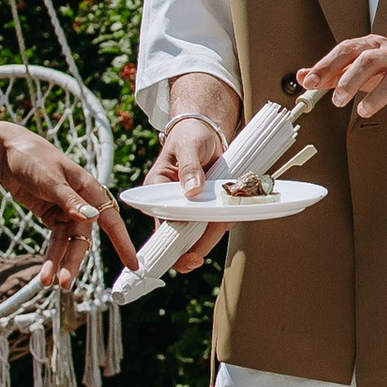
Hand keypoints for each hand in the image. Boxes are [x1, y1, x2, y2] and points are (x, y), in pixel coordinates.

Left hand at [0, 126, 136, 278]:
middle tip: (65, 282)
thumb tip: (92, 217)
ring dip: (58, 262)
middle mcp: (81, 203)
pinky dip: (50, 255)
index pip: (111, 220)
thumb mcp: (50, 179)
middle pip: (83, 238)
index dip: (123, 243)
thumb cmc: (32, 157)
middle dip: (74, 261)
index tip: (133, 265)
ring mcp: (66, 211)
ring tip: (48, 282)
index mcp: (89, 190)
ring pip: (67, 243)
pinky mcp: (51, 215)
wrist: (6, 151)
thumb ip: (70, 200)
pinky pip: (55, 240)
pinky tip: (45, 271)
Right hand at [149, 109, 229, 271]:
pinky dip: (224, 220)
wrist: (207, 130)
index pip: (161, 223)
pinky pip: (215, 221)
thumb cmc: (190, 135)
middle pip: (180, 236)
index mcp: (156, 191)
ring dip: (212, 234)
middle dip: (194, 247)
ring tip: (223, 222)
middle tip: (200, 256)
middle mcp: (171, 203)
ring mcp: (190, 207)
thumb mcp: (188, 147)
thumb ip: (189, 168)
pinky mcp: (207, 206)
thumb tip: (192, 191)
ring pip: (200, 233)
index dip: (170, 244)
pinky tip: (230, 212)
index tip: (184, 256)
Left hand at [302, 31, 386, 121]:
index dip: (327, 65)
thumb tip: (304, 77)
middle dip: (350, 80)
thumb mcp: (360, 69)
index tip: (311, 81)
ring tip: (363, 110)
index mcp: (372, 46)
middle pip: (369, 60)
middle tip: (337, 99)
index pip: (347, 50)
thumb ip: (333, 74)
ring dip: (376, 95)